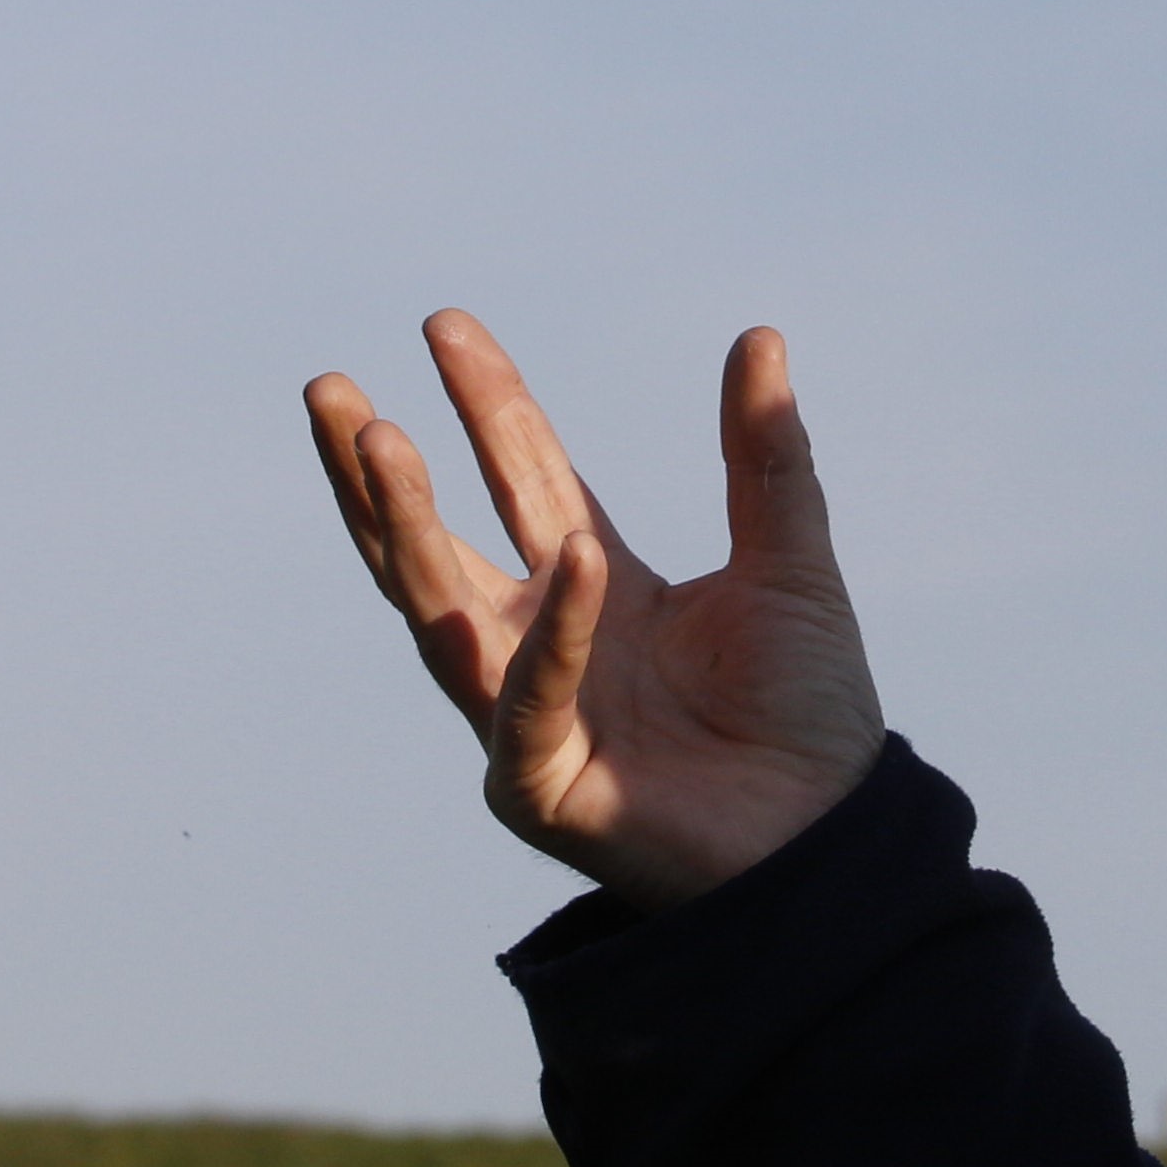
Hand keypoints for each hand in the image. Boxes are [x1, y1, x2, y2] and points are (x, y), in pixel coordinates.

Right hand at [304, 314, 887, 908]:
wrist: (834, 841)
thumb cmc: (809, 718)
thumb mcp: (791, 566)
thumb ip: (767, 461)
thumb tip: (758, 336)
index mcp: (593, 587)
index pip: (522, 477)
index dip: (487, 402)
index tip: (444, 326)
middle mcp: (542, 643)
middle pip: (434, 543)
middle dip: (379, 471)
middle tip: (332, 390)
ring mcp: (528, 715)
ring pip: (438, 611)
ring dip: (402, 526)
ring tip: (377, 439)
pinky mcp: (543, 786)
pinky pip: (530, 703)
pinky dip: (556, 636)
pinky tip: (578, 563)